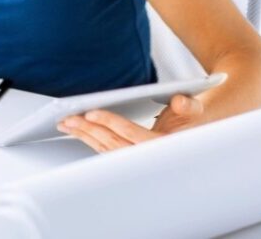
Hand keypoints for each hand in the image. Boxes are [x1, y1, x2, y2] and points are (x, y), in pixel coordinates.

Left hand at [56, 94, 205, 152]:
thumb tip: (180, 100)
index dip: (111, 123)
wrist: (194, 134)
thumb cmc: (191, 120)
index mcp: (164, 146)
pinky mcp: (128, 158)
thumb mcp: (195, 110)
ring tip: (65, 123)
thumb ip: (189, 104)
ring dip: (84, 136)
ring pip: (106, 149)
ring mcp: (136, 160)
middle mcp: (148, 157)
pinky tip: (76, 131)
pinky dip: (88, 140)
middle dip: (88, 131)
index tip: (92, 114)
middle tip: (68, 118)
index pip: (133, 135)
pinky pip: (105, 151)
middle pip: (113, 144)